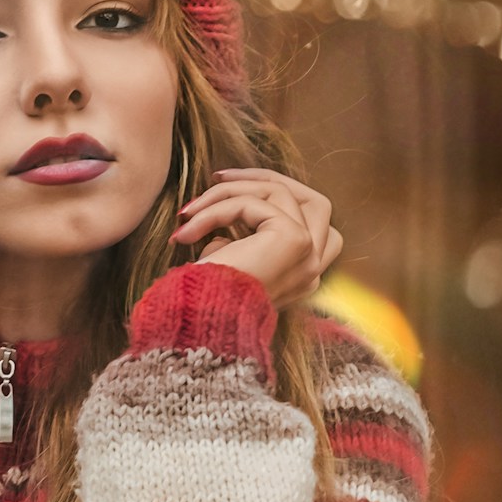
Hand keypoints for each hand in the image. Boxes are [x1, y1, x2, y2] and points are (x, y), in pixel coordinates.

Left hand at [172, 169, 341, 308]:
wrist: (203, 323)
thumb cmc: (207, 299)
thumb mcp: (231, 260)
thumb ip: (243, 235)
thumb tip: (229, 199)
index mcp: (305, 275)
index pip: (313, 220)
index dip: (275, 195)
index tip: (226, 187)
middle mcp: (314, 266)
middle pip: (312, 199)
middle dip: (266, 179)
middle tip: (218, 177)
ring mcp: (308, 251)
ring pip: (278, 192)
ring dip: (227, 193)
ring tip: (190, 211)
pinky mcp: (293, 239)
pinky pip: (252, 203)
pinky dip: (215, 209)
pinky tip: (188, 228)